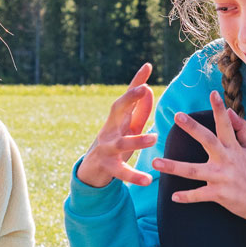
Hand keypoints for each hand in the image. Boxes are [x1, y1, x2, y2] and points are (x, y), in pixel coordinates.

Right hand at [75, 63, 156, 188]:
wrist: (91, 170)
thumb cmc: (114, 143)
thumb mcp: (127, 127)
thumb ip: (139, 110)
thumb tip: (149, 90)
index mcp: (118, 118)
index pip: (127, 97)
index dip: (137, 81)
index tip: (148, 66)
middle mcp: (110, 129)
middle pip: (117, 110)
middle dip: (129, 98)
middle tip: (143, 89)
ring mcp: (107, 148)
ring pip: (121, 142)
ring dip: (138, 140)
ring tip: (154, 138)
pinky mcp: (108, 167)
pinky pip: (122, 172)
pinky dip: (134, 176)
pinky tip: (148, 180)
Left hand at [153, 92, 245, 234]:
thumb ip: (242, 129)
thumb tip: (231, 111)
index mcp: (234, 148)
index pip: (226, 124)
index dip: (220, 109)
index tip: (213, 93)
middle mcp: (227, 160)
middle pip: (207, 141)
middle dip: (192, 128)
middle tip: (177, 116)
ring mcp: (222, 178)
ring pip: (194, 171)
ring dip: (174, 167)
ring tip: (155, 162)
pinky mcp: (220, 195)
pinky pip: (199, 195)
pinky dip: (186, 197)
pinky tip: (173, 197)